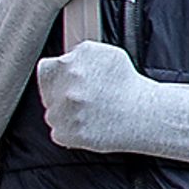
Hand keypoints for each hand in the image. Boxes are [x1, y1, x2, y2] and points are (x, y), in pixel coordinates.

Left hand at [33, 39, 149, 152]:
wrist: (143, 114)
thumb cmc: (126, 83)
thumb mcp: (103, 53)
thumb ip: (78, 53)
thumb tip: (64, 58)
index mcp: (68, 66)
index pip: (46, 70)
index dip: (56, 75)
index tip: (65, 81)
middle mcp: (64, 89)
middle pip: (49, 93)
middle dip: (62, 95)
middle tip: (86, 98)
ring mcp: (65, 114)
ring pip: (53, 114)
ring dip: (65, 114)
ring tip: (90, 111)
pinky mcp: (69, 135)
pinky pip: (60, 132)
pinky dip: (71, 131)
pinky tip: (89, 124)